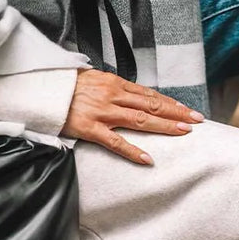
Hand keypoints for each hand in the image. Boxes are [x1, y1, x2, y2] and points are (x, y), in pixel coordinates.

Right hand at [61, 69, 203, 164]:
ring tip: (184, 132)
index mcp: (115, 84)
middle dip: (177, 113)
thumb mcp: (94, 79)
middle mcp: (113, 96)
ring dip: (165, 126)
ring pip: (141, 120)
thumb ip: (115, 88)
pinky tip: (148, 159)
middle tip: (197, 120)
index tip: (188, 109)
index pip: (150, 94)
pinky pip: (115, 142)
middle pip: (152, 105)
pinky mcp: (90, 128)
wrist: (41, 89)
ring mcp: (102, 112)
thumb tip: (134, 96)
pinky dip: (133, 151)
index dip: (171, 102)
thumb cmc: (67, 86)